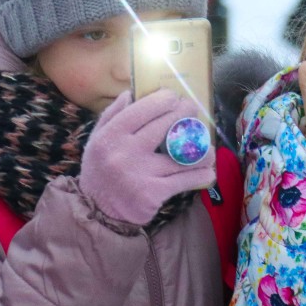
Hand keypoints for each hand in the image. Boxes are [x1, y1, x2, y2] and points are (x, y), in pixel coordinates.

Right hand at [79, 90, 214, 224]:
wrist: (98, 213)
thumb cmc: (100, 171)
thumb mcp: (97, 141)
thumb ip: (112, 115)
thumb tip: (131, 93)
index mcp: (110, 136)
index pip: (142, 109)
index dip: (163, 99)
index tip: (174, 97)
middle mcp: (125, 152)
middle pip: (164, 126)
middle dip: (185, 115)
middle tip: (193, 110)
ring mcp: (141, 173)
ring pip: (181, 155)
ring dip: (201, 149)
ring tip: (208, 147)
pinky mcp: (154, 193)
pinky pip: (184, 179)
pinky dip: (200, 175)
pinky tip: (208, 171)